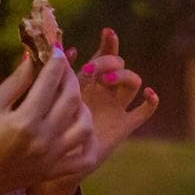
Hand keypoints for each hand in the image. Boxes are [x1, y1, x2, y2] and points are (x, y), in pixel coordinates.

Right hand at [0, 48, 91, 194]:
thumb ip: (16, 82)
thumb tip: (34, 58)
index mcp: (25, 121)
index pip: (50, 82)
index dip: (56, 62)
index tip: (57, 51)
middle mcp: (44, 138)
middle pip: (71, 99)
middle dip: (70, 77)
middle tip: (63, 69)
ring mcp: (53, 157)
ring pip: (85, 125)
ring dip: (82, 106)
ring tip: (71, 98)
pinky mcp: (56, 171)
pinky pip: (85, 157)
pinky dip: (89, 142)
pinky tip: (80, 128)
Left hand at [30, 28, 160, 194]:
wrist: (51, 161)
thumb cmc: (43, 128)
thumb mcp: (43, 99)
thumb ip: (48, 75)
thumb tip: (51, 50)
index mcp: (87, 80)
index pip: (103, 54)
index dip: (108, 43)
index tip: (107, 33)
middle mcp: (104, 90)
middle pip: (118, 65)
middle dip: (111, 60)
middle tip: (94, 68)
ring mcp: (115, 107)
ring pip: (132, 82)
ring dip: (124, 76)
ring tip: (107, 80)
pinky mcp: (124, 125)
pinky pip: (143, 111)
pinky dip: (150, 101)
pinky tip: (148, 94)